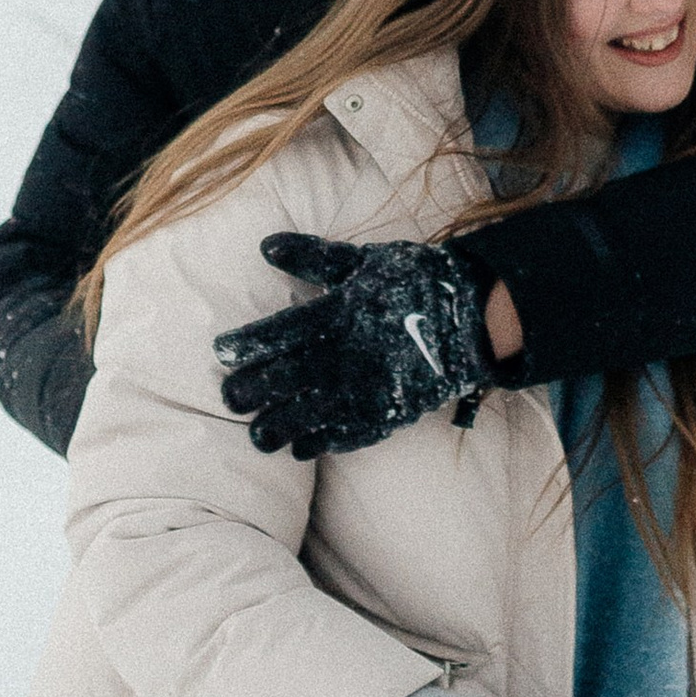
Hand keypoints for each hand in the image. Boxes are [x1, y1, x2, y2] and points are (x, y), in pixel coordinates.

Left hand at [216, 234, 491, 457]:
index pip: (280, 332)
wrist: (475, 316)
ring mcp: (370, 387)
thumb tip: (266, 246)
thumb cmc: (415, 281)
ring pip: (313, 413)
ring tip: (257, 436)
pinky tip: (300, 450)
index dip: (247, 345)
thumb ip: (313, 257)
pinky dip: (322, 444)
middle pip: (288, 377)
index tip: (221, 353)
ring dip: (281, 426)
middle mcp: (349, 354)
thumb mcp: (363, 261)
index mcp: (340, 312)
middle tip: (229, 399)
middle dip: (254, 391)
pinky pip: (350, 434)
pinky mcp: (391, 410)